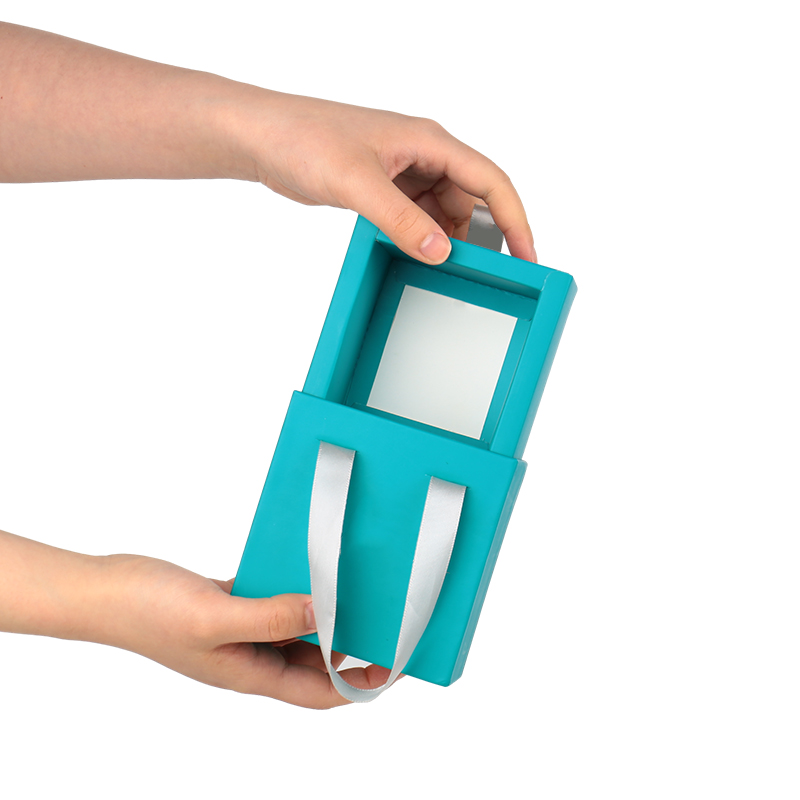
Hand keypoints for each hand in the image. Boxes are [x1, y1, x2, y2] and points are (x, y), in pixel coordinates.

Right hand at [0, 530, 387, 708]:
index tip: (393, 661)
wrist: (106, 590)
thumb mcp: (214, 619)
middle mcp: (251, 656)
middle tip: (386, 617)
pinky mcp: (231, 602)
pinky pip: (274, 599)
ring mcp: (240, 629)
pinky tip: (309, 567)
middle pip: (316, 662)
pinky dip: (294, 589)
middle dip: (352, 647)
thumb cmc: (148, 613)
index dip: (359, 682)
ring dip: (325, 614)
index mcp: (251, 673)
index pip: (321, 691)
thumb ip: (271, 617)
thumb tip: (326, 615)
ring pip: (297, 628)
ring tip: (356, 589)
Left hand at [225, 90, 536, 263]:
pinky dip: (421, 238)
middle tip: (480, 275)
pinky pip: (417, 217)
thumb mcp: (357, 183)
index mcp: (428, 140)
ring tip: (444, 271)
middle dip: (478, 237)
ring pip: (444, 212)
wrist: (262, 137)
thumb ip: (400, 219)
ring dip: (445, 240)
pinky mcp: (385, 189)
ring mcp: (403, 173)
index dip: (515, 220)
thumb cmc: (304, 138)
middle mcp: (423, 154)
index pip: (490, 181)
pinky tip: (416, 257)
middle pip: (470, 200)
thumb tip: (440, 251)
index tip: (528, 256)